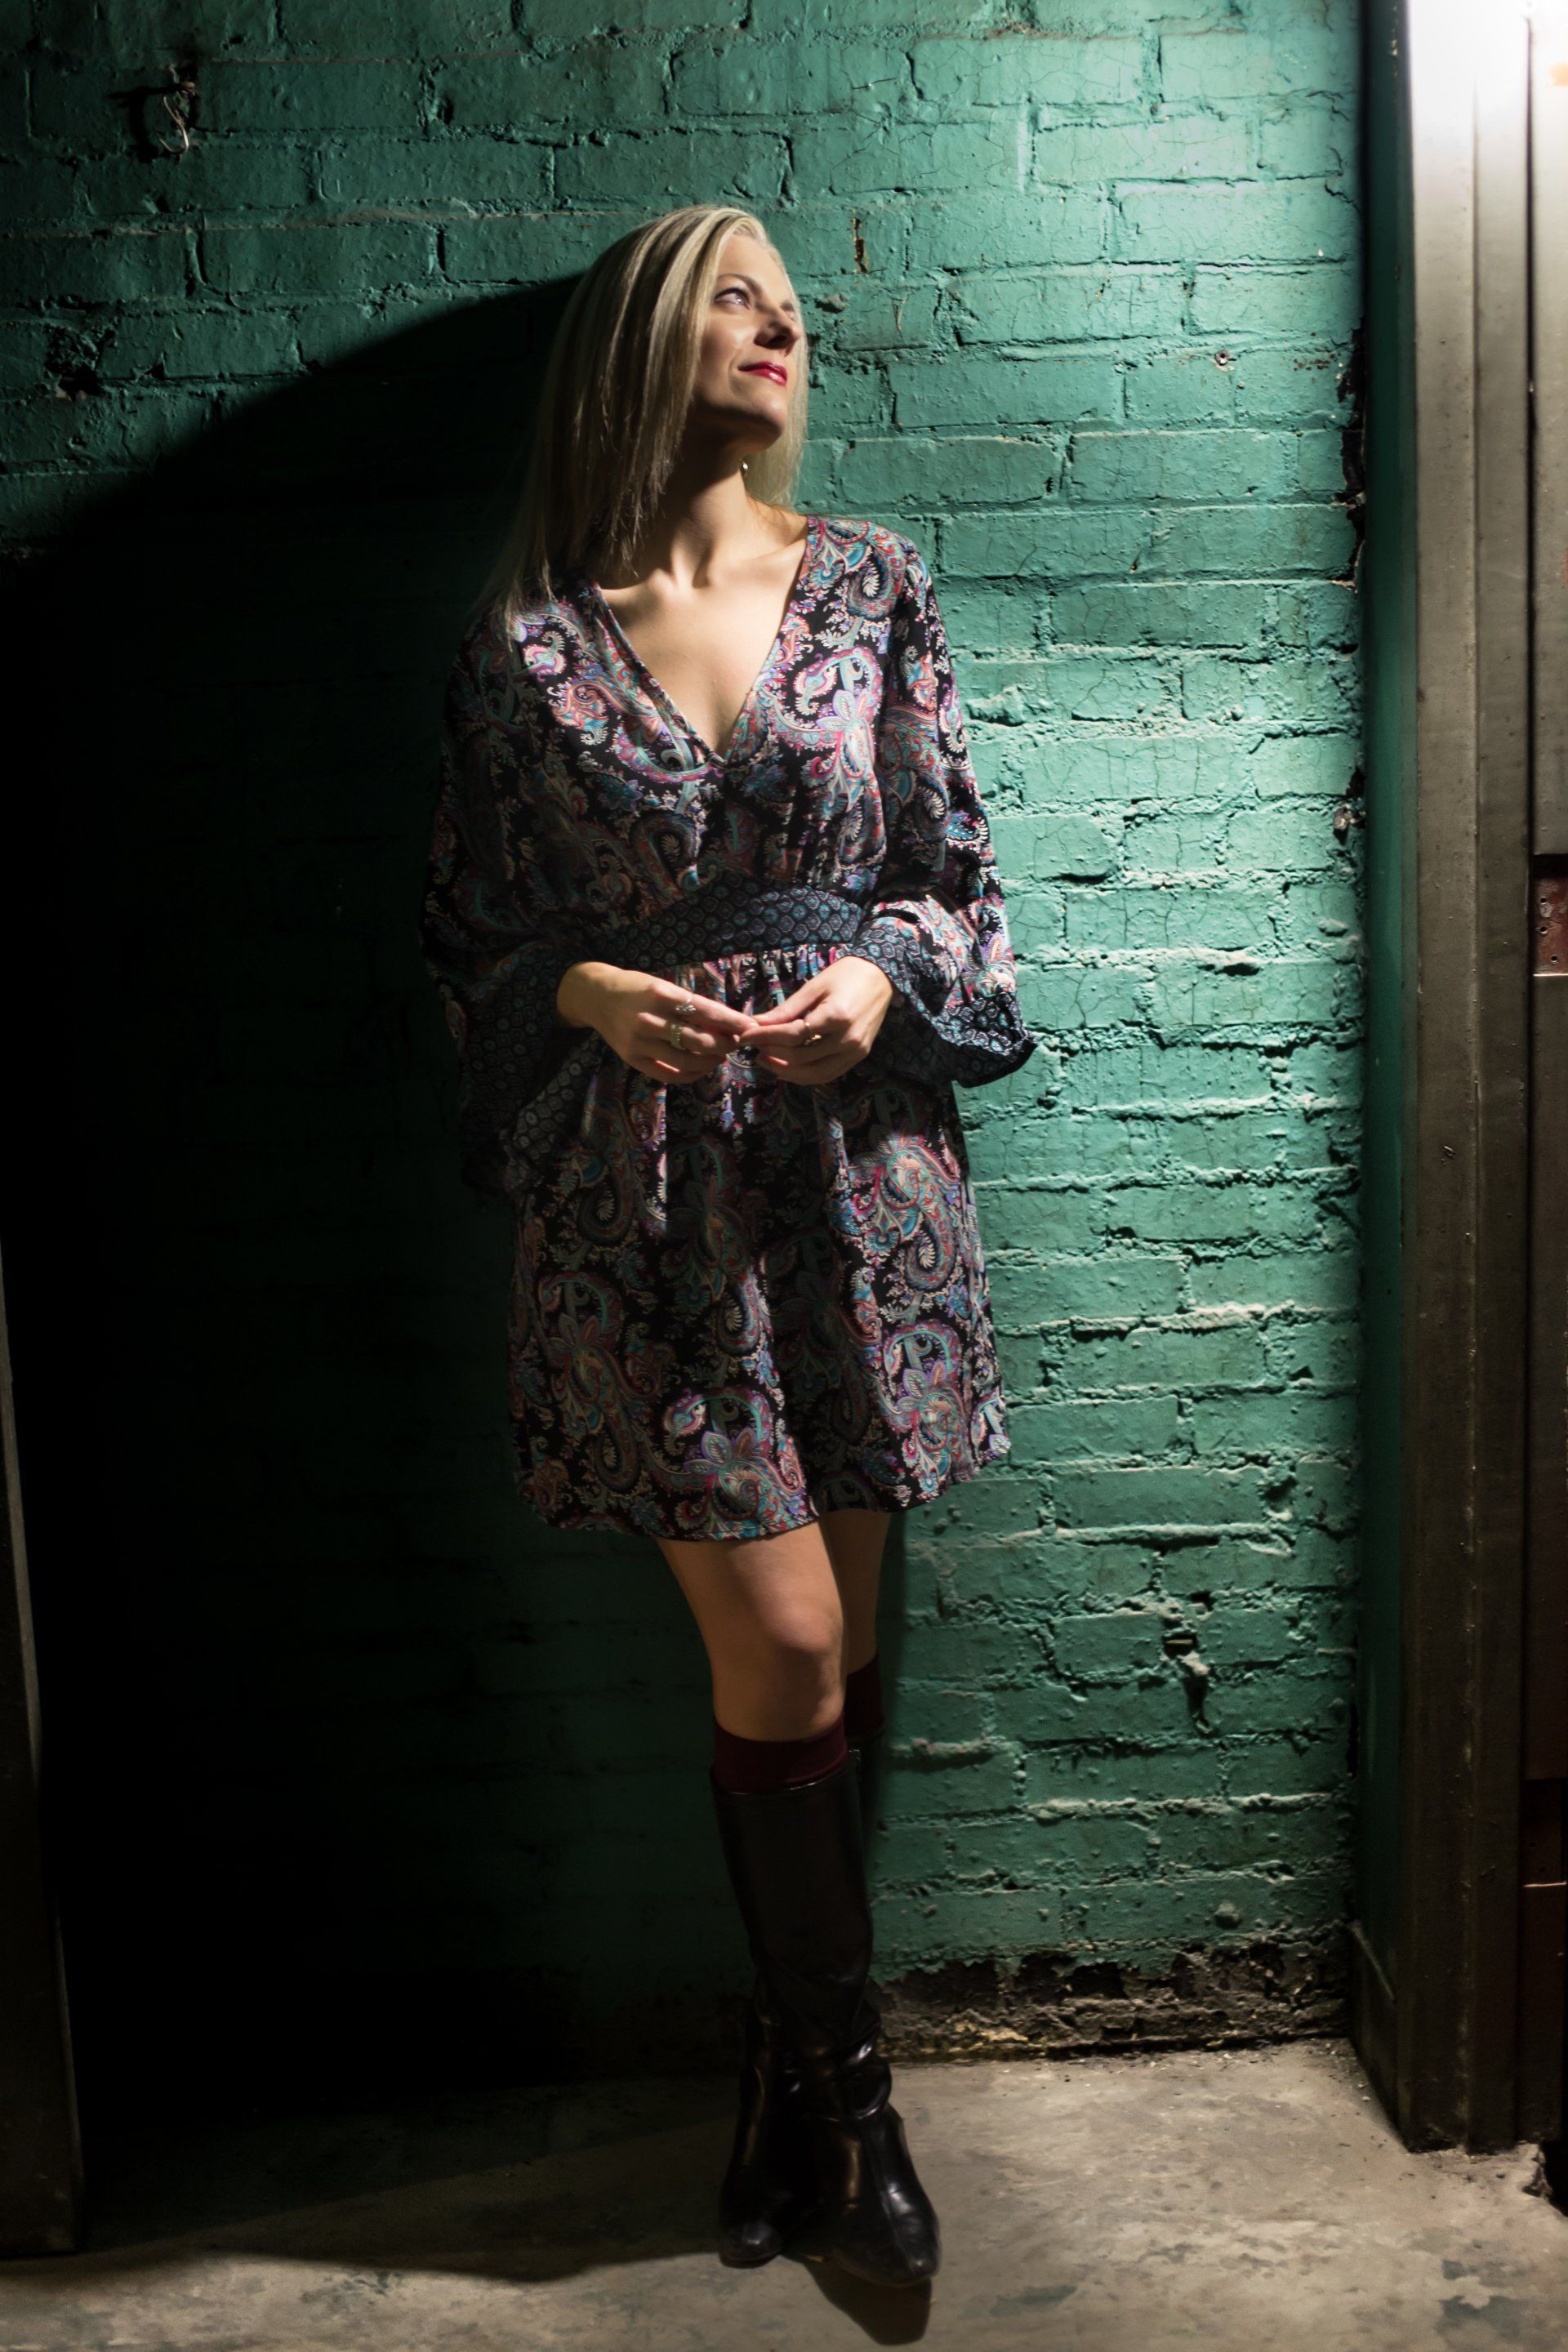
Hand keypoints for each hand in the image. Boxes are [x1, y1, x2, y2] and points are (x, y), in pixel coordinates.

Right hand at [557, 960, 762, 1083]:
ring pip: (687, 1061)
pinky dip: (691, 1074)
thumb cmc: (637, 988)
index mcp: (661, 994)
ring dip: (711, 1061)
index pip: (705, 1011)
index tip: (750, 1025)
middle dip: (725, 1043)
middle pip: (699, 1040)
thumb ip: (691, 1004)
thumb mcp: (664, 986)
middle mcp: (650, 1019)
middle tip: (736, 1043)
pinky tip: (702, 1068)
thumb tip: (729, 1022)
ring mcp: (640, 1042)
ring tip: (720, 1055)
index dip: (731, 1021)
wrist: (597, 997)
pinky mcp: (633, 1059)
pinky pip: (669, 1074)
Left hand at [745, 954, 895, 1085]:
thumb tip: (757, 1024)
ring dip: (786, 1071)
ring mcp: (856, 1052)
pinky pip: (828, 1074)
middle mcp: (848, 1039)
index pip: (793, 1035)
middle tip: (754, 1047)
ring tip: (766, 1060)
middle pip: (801, 1057)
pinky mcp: (858, 1057)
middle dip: (772, 1053)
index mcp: (836, 1016)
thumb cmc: (846, 976)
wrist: (881, 977)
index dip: (765, 1037)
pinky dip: (805, 1075)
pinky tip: (788, 1068)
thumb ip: (787, 1010)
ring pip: (814, 1074)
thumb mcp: (814, 987)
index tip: (745, 1035)